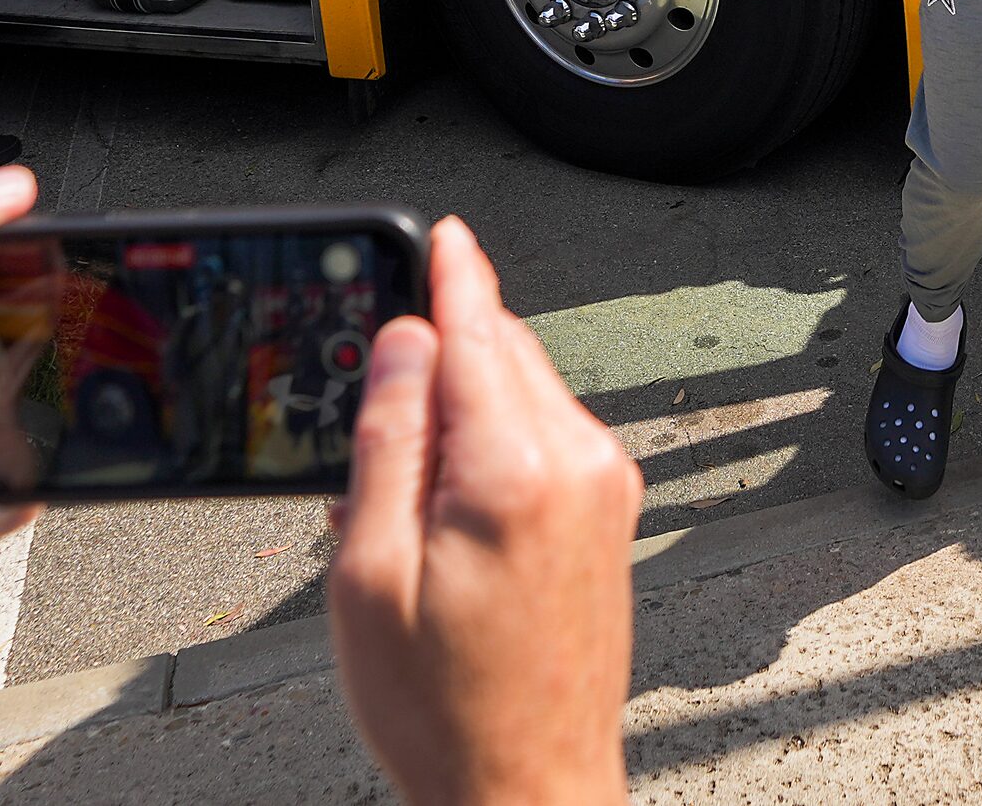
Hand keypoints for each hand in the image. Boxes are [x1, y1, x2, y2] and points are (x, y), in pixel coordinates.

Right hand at [329, 219, 639, 805]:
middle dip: (443, 344)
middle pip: (504, 353)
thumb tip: (407, 342)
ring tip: (398, 481)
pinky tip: (446, 500)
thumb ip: (389, 441)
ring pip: (526, 391)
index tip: (440, 231)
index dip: (451, 273)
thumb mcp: (371, 574)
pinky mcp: (611, 517)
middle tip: (376, 375)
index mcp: (516, 471)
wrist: (529, 791)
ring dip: (466, 397)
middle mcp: (580, 466)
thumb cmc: (445, 709)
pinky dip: (495, 437)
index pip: (478, 331)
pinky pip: (547, 436)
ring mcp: (605, 491)